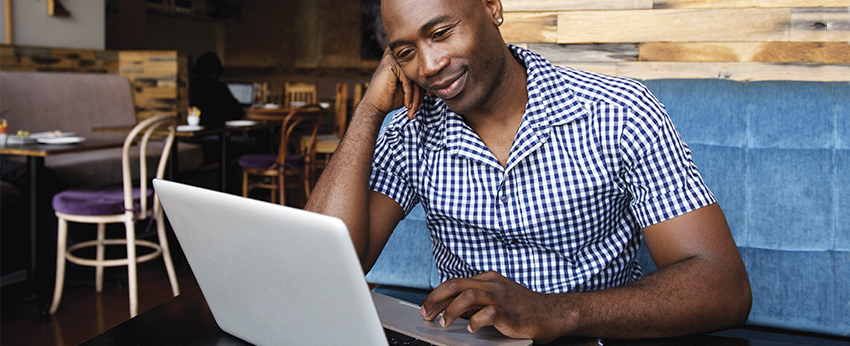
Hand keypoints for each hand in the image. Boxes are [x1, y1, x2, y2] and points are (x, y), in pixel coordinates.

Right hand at [360, 48, 424, 119]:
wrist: (375, 106)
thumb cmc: (391, 98)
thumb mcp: (410, 89)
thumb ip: (420, 83)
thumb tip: (438, 82)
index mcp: (404, 60)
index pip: (421, 73)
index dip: (426, 87)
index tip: (430, 98)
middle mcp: (400, 56)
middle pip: (418, 75)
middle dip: (420, 95)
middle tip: (417, 110)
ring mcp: (394, 57)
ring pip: (414, 79)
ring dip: (416, 98)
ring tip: (413, 111)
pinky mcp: (391, 63)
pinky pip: (407, 81)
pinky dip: (409, 95)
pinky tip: (407, 105)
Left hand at [420, 271, 563, 342]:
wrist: (551, 313)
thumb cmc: (522, 309)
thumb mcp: (496, 300)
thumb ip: (475, 303)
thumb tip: (450, 311)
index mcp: (487, 279)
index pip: (455, 283)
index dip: (436, 295)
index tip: (426, 308)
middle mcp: (492, 284)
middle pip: (455, 284)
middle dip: (436, 299)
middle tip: (426, 314)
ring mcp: (500, 296)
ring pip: (467, 296)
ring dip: (451, 311)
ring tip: (444, 324)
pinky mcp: (508, 311)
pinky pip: (486, 313)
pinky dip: (474, 322)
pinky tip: (471, 329)